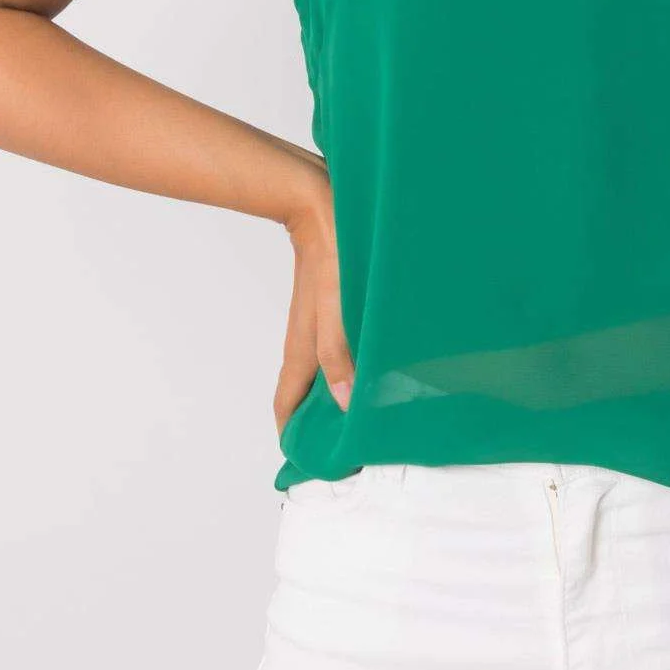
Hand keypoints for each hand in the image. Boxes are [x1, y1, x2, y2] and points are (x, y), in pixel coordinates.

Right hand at [276, 176, 354, 435]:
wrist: (323, 204)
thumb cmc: (333, 254)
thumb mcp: (339, 310)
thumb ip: (340, 357)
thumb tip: (344, 404)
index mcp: (303, 351)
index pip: (288, 409)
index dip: (296, 440)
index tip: (315, 465)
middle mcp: (309, 344)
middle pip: (308, 397)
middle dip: (322, 426)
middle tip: (354, 448)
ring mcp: (321, 327)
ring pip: (327, 374)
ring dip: (342, 397)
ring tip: (373, 418)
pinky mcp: (336, 311)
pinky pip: (341, 351)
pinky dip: (354, 369)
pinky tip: (380, 368)